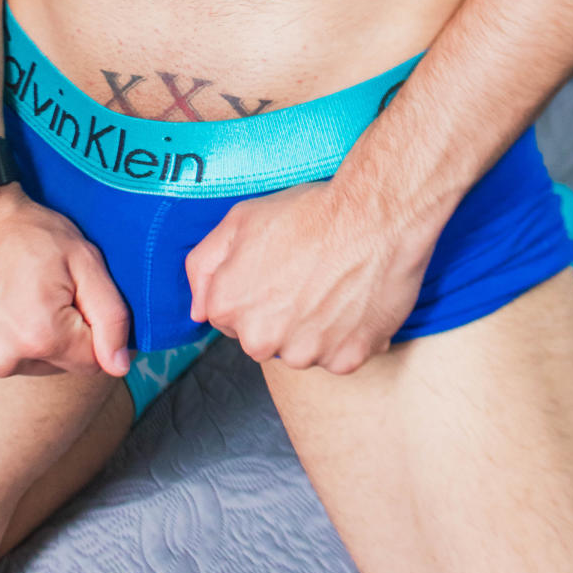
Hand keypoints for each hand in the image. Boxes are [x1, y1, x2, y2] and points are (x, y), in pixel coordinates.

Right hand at [0, 183, 131, 378]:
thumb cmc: (26, 230)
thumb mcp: (83, 259)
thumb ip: (110, 316)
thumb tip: (119, 364)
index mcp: (41, 337)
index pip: (92, 361)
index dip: (95, 328)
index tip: (81, 297)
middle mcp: (5, 359)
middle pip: (59, 363)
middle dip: (64, 332)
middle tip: (50, 288)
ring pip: (29, 361)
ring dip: (33, 337)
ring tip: (22, 293)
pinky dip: (5, 335)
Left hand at [185, 181, 435, 374]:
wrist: (374, 217)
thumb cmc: (309, 212)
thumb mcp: (240, 219)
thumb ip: (204, 265)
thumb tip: (198, 310)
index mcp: (229, 306)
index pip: (228, 317)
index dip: (252, 290)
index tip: (275, 270)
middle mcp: (261, 339)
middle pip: (263, 338)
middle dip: (279, 314)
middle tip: (305, 275)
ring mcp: (304, 354)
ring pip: (301, 350)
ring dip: (313, 328)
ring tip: (332, 285)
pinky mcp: (345, 359)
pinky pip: (338, 356)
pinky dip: (346, 336)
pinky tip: (353, 301)